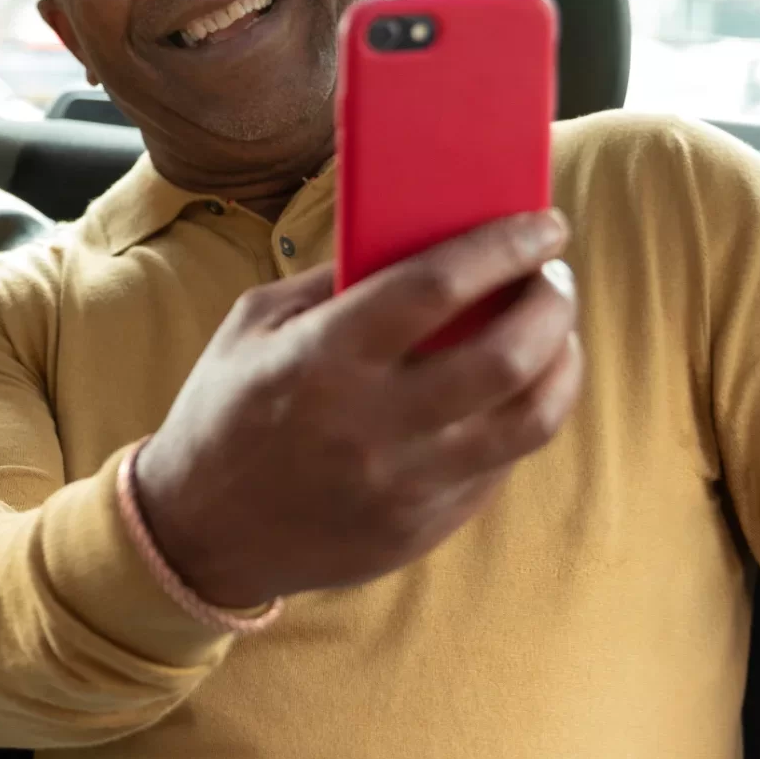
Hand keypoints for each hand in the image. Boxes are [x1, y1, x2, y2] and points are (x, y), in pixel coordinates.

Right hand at [135, 210, 582, 608]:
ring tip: (557, 335)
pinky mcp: (422, 527)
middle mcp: (372, 423)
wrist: (197, 534)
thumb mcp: (253, 325)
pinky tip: (513, 392)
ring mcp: (404, 484)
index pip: (437, 286)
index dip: (504, 247)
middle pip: (506, 355)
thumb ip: (333, 281)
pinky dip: (521, 418)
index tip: (544, 224)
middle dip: (551, 303)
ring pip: (529, 420)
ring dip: (562, 365)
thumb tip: (419, 240)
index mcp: (324, 357)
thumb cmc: (225, 411)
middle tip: (553, 277)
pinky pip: (501, 466)